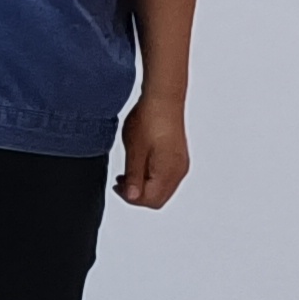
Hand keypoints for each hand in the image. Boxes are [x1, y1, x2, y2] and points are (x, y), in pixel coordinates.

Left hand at [117, 91, 189, 208]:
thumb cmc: (149, 120)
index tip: (117, 187)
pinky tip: (140, 163)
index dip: (131, 198)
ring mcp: (180, 163)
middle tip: (120, 182)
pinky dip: (152, 176)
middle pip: (159, 197)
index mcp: (169, 172)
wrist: (163, 99)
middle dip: (138, 194)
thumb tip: (132, 196)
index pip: (151, 200)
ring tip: (127, 172)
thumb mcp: (135, 151)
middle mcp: (179, 171)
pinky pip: (166, 176)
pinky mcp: (178, 156)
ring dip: (145, 185)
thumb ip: (134, 176)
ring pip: (162, 187)